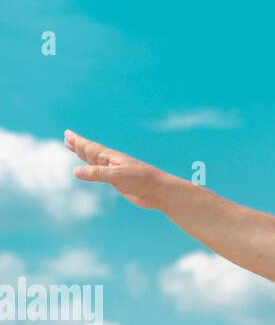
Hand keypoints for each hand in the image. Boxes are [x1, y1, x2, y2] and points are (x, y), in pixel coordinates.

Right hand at [64, 129, 179, 209]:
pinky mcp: (118, 181)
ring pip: (94, 161)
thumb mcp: (118, 176)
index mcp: (112, 157)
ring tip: (75, 148)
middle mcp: (112, 162)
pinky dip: (91, 169)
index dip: (78, 142)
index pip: (90, 148)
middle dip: (78, 144)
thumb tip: (75, 171)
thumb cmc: (142, 180)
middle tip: (67, 136)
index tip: (67, 133)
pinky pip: (100, 172)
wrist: (159, 191)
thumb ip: (97, 173)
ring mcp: (115, 171)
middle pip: (91, 151)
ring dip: (84, 154)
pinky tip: (90, 170)